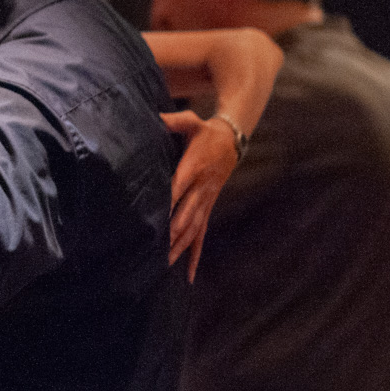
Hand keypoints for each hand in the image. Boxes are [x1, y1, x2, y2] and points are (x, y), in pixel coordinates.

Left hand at [162, 109, 239, 281]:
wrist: (232, 140)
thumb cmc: (205, 131)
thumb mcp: (192, 121)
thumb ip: (174, 120)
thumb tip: (157, 117)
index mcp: (194, 169)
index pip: (178, 189)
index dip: (168, 205)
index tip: (157, 221)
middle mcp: (201, 189)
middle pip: (186, 215)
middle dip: (173, 234)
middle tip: (158, 252)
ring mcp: (206, 201)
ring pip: (193, 229)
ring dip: (180, 248)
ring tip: (166, 265)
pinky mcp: (208, 207)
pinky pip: (202, 234)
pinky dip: (196, 254)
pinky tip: (189, 274)